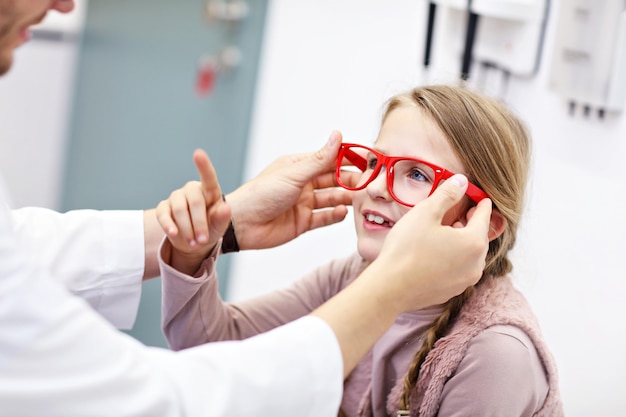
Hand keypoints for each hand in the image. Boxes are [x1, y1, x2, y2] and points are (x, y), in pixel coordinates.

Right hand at [156, 150, 230, 274]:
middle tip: (203, 240)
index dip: (203, 166)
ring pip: (179, 209)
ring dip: (186, 228)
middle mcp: (192, 190)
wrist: (195, 242)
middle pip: (195, 202)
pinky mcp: (164, 208)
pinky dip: (168, 225)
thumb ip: (223, 217)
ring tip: (194, 244)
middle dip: (199, 223)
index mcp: (210, 191)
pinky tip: (174, 234)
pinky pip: (163, 214)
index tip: (198, 154)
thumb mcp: (220, 226)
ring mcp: (177, 198)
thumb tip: (226, 207)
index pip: (208, 177)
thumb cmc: (211, 228)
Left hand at [225, 130, 354, 249]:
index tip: (367, 160)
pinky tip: (343, 212)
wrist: (242, 224)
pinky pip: (324, 217)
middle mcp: (302, 184)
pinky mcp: (302, 222)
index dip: (347, 159)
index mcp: (299, 166)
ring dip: (345, 197)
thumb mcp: (294, 174)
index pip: (329, 159)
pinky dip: (335, 215)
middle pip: (333, 180)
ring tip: (359, 198)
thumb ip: (320, 159)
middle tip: (367, 182)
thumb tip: (338, 135)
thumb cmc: (262, 194)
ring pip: (331, 199)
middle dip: (350, 180)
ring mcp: (303, 203)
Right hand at [310, 175, 491, 375]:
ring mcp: (465, 280)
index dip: (480, 203)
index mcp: (474, 242)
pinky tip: (434, 252)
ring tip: (444, 232)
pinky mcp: (452, 291)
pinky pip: (458, 269)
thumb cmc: (406, 249)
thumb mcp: (425, 213)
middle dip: (470, 223)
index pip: (484, 216)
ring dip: (461, 241)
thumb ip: (447, 194)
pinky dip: (452, 258)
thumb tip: (462, 181)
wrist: (390, 288)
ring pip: (469, 254)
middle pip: (478, 236)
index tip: (479, 196)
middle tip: (459, 213)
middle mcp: (476, 264)